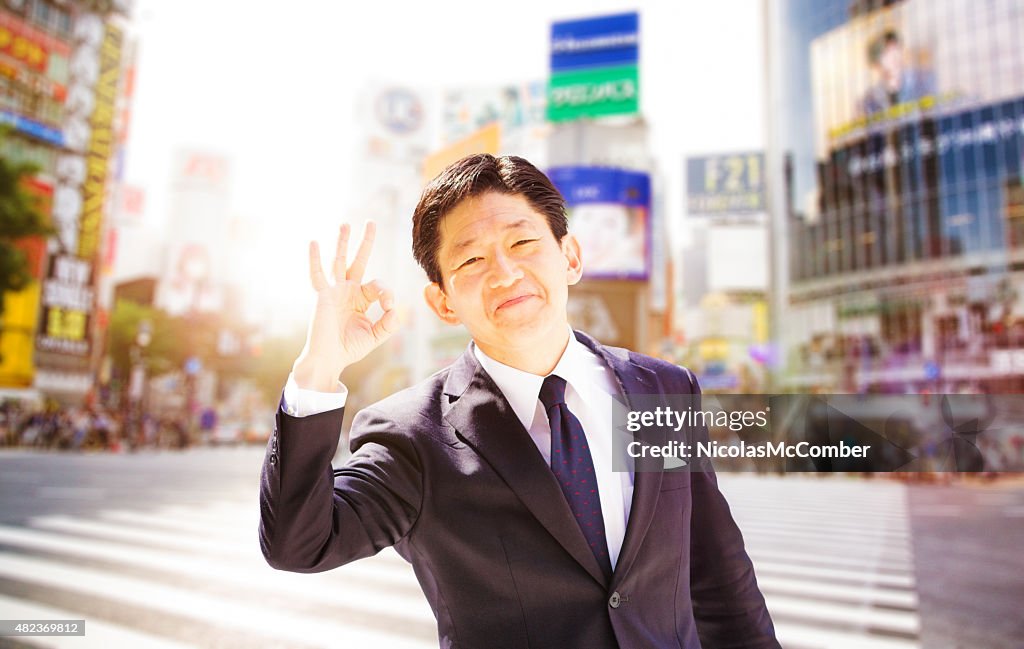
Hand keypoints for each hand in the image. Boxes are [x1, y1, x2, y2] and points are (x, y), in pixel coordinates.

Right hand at [291, 222, 397, 391]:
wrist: (329, 359)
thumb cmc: (349, 348)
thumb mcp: (375, 336)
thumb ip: (388, 324)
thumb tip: (397, 309)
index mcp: (361, 299)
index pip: (378, 285)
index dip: (386, 293)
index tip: (388, 307)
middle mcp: (347, 291)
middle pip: (358, 261)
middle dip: (365, 242)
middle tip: (371, 222)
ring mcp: (334, 291)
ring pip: (339, 262)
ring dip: (342, 243)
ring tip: (345, 224)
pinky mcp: (322, 296)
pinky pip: (317, 275)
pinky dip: (315, 259)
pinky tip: (314, 242)